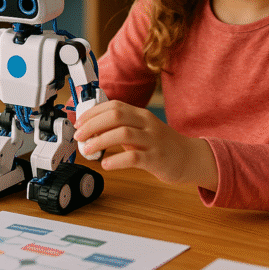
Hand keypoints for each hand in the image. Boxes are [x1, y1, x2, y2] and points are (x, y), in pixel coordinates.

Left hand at [74, 100, 217, 189]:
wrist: (189, 158)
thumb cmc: (160, 144)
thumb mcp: (141, 129)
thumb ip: (121, 127)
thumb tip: (91, 128)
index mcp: (140, 114)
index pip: (113, 105)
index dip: (93, 113)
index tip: (79, 123)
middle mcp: (146, 124)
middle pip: (116, 115)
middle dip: (92, 124)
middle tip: (79, 136)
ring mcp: (152, 140)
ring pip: (123, 134)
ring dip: (100, 141)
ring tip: (87, 150)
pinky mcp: (156, 159)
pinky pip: (133, 158)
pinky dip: (116, 160)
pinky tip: (105, 164)